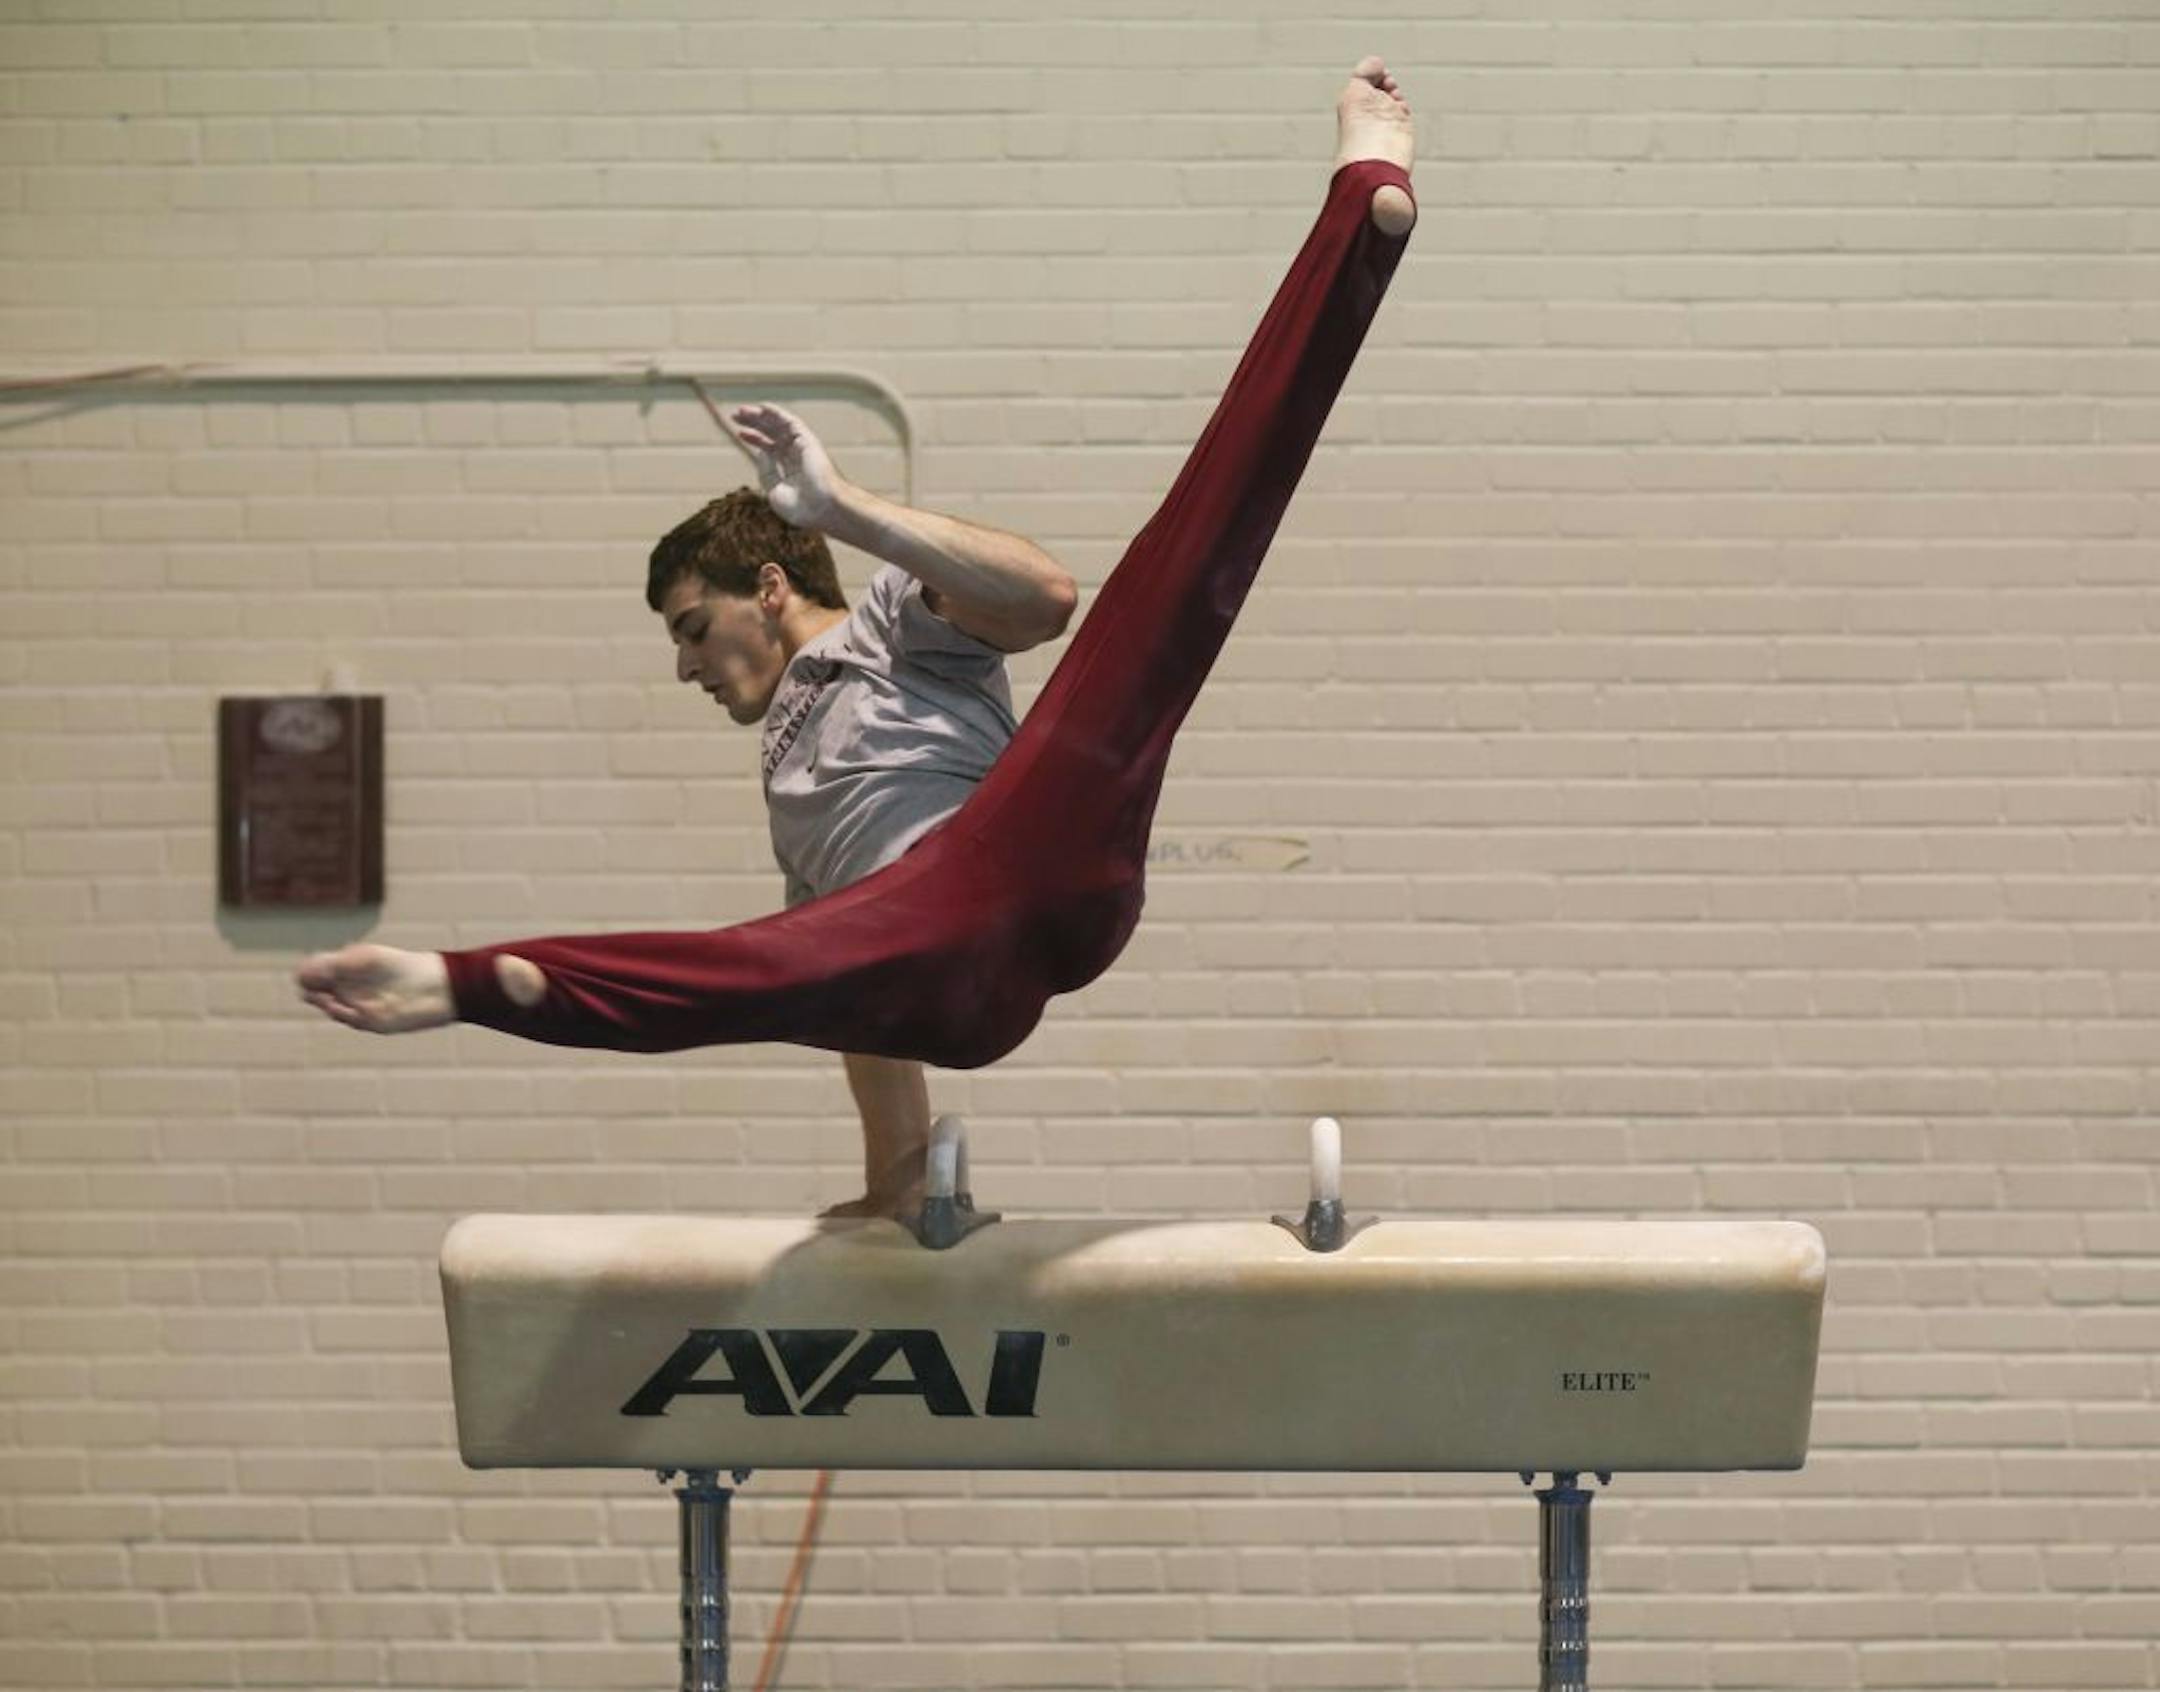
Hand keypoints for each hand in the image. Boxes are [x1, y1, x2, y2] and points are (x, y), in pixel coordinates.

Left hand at [726, 402, 845, 529]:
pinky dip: (776, 413)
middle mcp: (797, 455)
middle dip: (754, 424)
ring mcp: (802, 447)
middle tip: (736, 416)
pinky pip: (790, 422)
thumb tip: (760, 453)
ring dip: (760, 417)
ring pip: (779, 425)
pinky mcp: (807, 440)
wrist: (822, 508)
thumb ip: (766, 472)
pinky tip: (761, 408)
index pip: (771, 448)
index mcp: (790, 469)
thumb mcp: (774, 491)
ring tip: (740, 411)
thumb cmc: (801, 508)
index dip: (755, 439)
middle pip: (772, 434)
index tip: (740, 433)